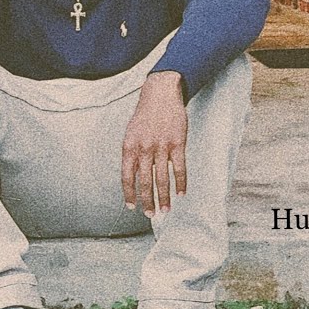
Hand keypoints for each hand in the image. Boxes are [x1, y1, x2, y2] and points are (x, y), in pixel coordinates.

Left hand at [121, 72, 187, 217]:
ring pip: (162, 179)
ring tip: (166, 210)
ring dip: (164, 197)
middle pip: (145, 182)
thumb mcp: (131, 134)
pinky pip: (179, 168)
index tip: (132, 207)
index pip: (127, 177)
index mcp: (129, 147)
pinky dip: (181, 183)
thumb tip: (134, 177)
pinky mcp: (177, 143)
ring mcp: (161, 146)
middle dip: (147, 201)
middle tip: (151, 215)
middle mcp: (144, 148)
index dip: (129, 194)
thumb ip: (132, 154)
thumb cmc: (145, 116)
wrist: (160, 94)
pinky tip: (181, 194)